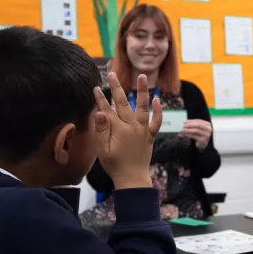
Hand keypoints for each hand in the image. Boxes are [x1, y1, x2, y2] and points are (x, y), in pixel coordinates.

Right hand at [93, 72, 161, 189]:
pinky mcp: (150, 136)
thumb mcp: (103, 150)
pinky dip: (158, 111)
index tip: (94, 87)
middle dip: (116, 87)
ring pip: (142, 107)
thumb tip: (99, 113)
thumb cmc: (115, 165)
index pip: (107, 110)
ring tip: (141, 76)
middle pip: (123, 103)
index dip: (100, 99)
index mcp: (119, 130)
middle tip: (111, 74)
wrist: (133, 179)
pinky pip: (156, 122)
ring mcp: (143, 130)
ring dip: (142, 91)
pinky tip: (157, 99)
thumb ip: (101, 131)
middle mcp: (132, 127)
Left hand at [179, 119, 211, 151]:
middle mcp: (208, 129)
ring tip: (182, 130)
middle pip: (198, 125)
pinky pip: (194, 136)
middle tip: (183, 126)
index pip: (199, 121)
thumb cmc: (199, 135)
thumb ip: (193, 125)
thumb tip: (184, 123)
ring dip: (188, 130)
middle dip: (190, 125)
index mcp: (207, 124)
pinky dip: (187, 135)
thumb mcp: (198, 129)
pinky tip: (183, 135)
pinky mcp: (203, 140)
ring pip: (196, 131)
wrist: (202, 144)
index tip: (184, 122)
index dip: (191, 121)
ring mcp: (206, 135)